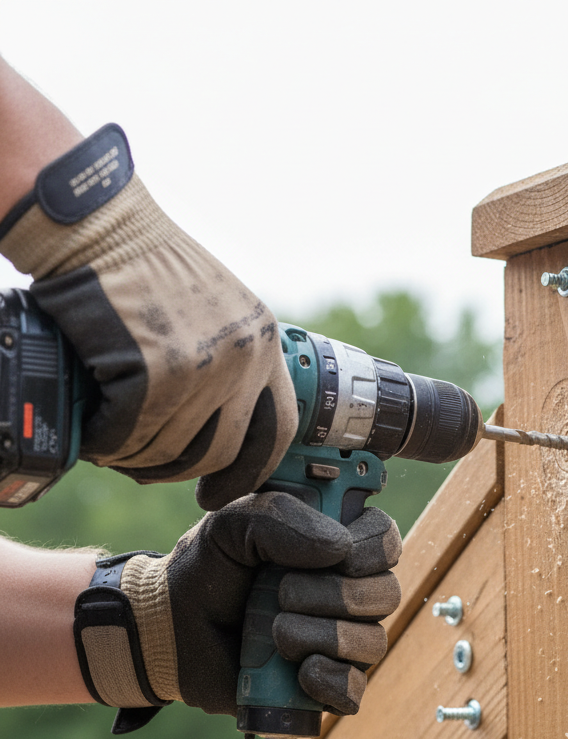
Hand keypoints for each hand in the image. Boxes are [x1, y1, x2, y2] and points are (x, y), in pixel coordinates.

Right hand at [0, 124, 296, 509]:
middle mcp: (244, 358)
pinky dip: (107, 443)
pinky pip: (129, 434)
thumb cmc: (147, 265)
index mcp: (264, 343)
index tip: (224, 491)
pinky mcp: (152, 370)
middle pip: (221, 450)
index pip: (279, 428)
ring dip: (137, 457)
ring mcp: (201, 366)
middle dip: (182, 471)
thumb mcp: (216, 310)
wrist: (100, 224)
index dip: (251, 469)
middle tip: (149, 470)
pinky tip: (96, 434)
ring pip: (171, 449)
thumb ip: (229, 362)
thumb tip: (218, 426)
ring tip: (114, 445)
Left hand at [72, 494, 401, 725]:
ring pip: (373, 643)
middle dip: (336, 595)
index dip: (373, 548)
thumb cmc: (208, 568)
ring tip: (276, 632)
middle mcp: (349, 594)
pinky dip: (330, 681)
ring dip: (326, 636)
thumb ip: (280, 517)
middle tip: (281, 592)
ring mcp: (340, 643)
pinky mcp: (323, 686)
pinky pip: (353, 692)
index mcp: (337, 547)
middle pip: (386, 594)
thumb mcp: (232, 523)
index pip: (387, 541)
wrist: (170, 627)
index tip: (338, 552)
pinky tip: (299, 670)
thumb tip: (339, 548)